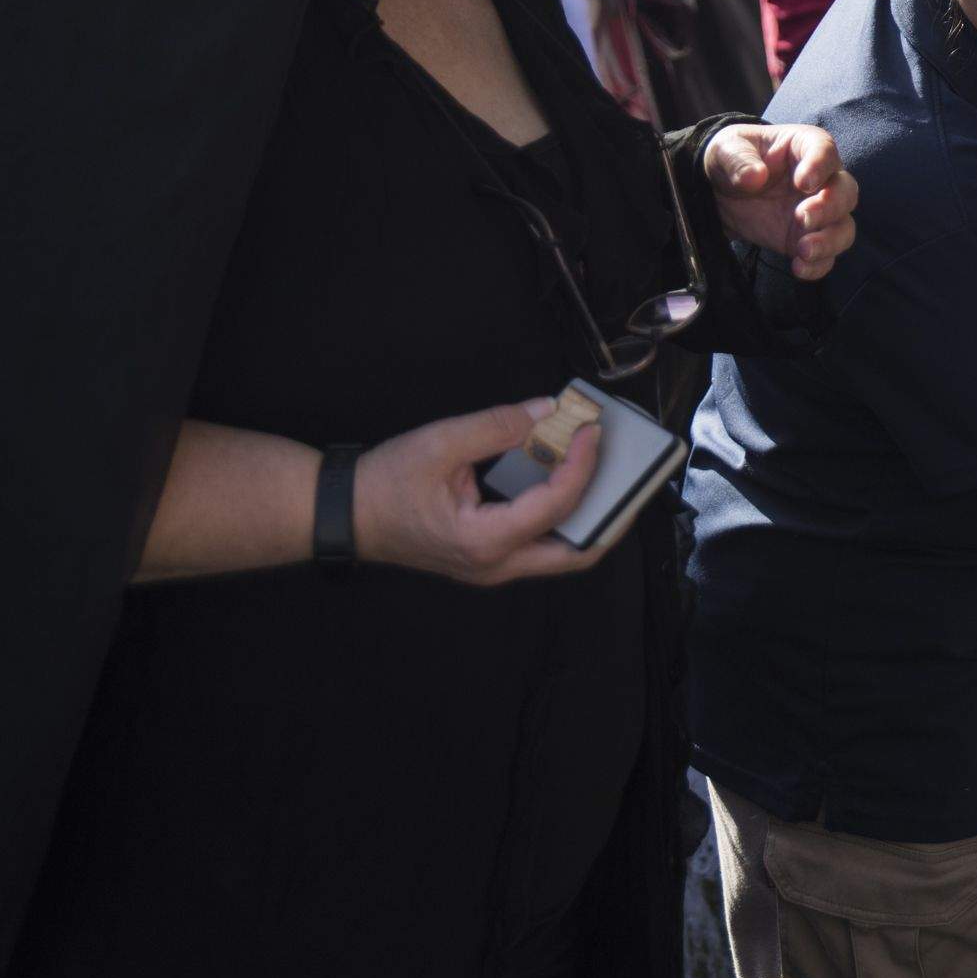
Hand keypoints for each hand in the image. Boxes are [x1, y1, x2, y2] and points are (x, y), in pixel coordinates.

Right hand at [353, 403, 613, 583]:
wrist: (343, 514)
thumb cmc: (385, 483)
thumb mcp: (439, 444)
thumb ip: (496, 426)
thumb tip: (547, 410)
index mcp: (485, 542)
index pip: (556, 506)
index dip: (583, 465)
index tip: (594, 430)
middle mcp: (496, 565)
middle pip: (578, 552)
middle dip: (611, 514)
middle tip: (633, 476)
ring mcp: (493, 566)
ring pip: (562, 552)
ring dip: (590, 515)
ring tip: (610, 475)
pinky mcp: (489, 556)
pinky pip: (541, 541)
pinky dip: (562, 513)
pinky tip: (568, 478)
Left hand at [703, 122, 858, 279]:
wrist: (720, 192)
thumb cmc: (731, 159)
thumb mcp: (725, 150)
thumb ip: (738, 160)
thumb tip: (754, 177)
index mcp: (804, 147)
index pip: (825, 151)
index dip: (820, 166)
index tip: (802, 183)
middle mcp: (821, 179)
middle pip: (846, 191)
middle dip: (830, 207)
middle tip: (802, 217)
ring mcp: (818, 213)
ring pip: (844, 227)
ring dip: (830, 241)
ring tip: (804, 250)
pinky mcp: (806, 239)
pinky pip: (826, 256)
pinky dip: (818, 265)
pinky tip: (798, 268)